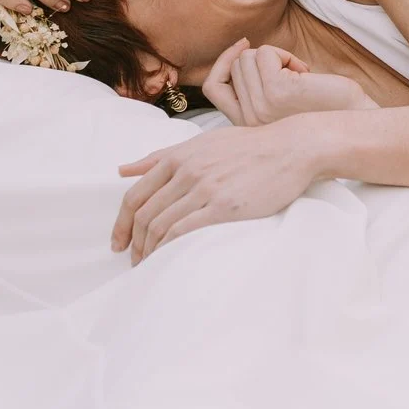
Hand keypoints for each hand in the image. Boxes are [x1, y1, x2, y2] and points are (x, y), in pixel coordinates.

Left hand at [112, 118, 333, 261]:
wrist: (289, 149)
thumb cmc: (247, 147)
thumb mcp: (200, 144)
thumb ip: (160, 157)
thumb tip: (122, 169)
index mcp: (178, 158)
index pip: (135, 196)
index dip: (121, 223)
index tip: (118, 242)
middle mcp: (186, 172)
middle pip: (145, 215)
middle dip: (134, 243)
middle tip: (134, 261)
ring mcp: (204, 189)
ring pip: (162, 226)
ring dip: (150, 251)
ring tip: (150, 265)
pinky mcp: (224, 206)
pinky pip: (185, 232)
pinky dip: (170, 249)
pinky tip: (169, 260)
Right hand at [201, 39, 375, 126]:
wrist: (354, 121)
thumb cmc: (323, 110)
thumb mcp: (277, 104)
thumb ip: (254, 90)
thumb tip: (241, 52)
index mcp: (246, 125)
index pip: (213, 88)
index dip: (223, 62)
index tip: (243, 46)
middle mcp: (248, 120)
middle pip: (235, 65)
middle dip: (263, 59)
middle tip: (292, 75)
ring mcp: (260, 107)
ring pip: (248, 57)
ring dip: (276, 56)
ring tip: (299, 76)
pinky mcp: (275, 91)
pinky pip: (265, 53)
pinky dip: (286, 55)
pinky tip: (305, 73)